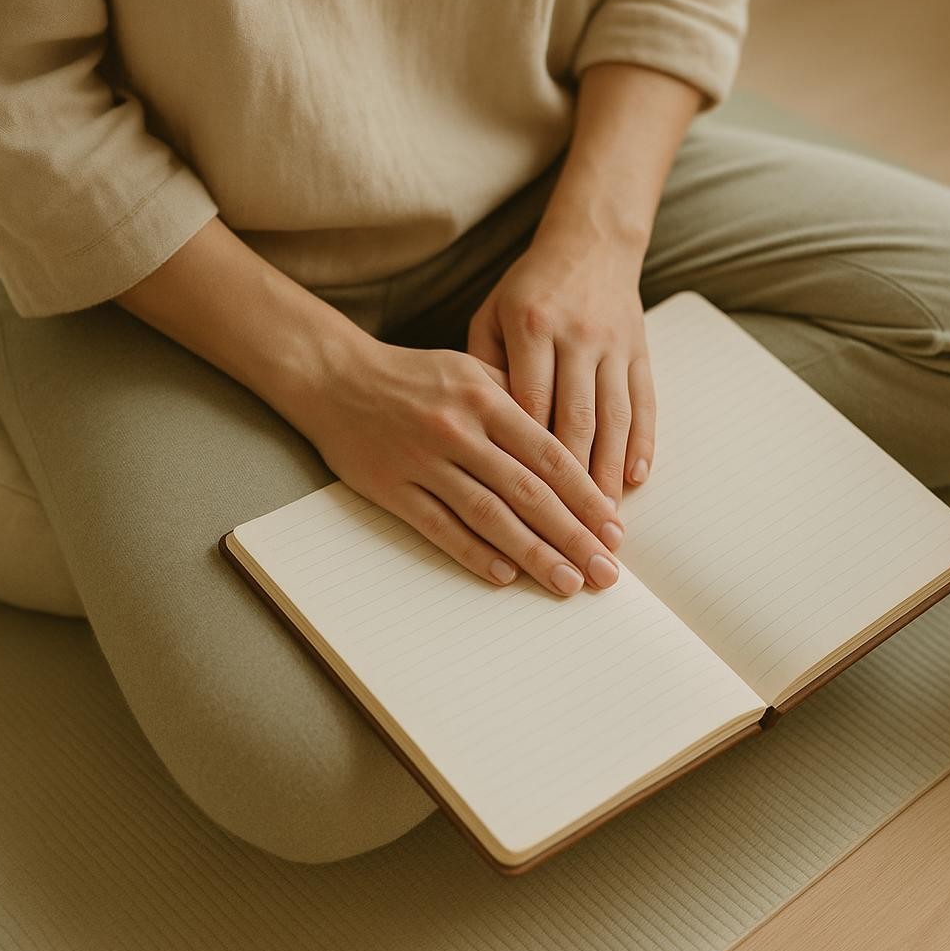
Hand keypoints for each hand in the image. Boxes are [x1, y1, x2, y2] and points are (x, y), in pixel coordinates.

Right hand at [292, 340, 624, 595]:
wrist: (334, 377)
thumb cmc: (415, 376)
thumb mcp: (472, 368)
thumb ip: (519, 399)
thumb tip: (573, 439)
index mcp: (486, 398)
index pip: (549, 455)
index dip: (586, 496)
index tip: (614, 529)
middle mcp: (460, 430)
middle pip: (528, 491)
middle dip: (573, 535)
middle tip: (605, 570)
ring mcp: (424, 461)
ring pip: (489, 515)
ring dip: (533, 554)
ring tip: (567, 582)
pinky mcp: (392, 488)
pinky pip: (439, 526)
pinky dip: (474, 553)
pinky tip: (505, 577)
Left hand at [467, 236, 656, 504]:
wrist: (591, 242)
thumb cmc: (528, 288)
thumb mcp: (491, 316)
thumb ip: (484, 370)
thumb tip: (481, 437)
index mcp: (530, 327)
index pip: (530, 405)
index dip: (529, 458)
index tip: (523, 505)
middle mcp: (576, 337)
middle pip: (576, 421)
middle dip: (573, 482)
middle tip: (568, 527)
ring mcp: (613, 344)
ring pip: (613, 419)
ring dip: (609, 473)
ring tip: (604, 520)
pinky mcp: (640, 350)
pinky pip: (643, 403)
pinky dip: (640, 443)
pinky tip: (634, 478)